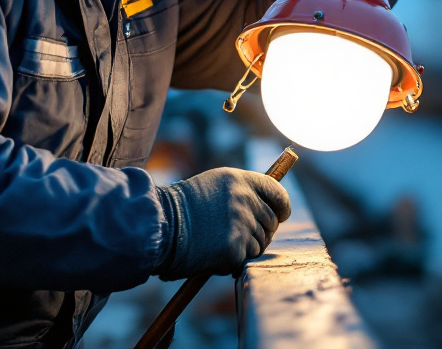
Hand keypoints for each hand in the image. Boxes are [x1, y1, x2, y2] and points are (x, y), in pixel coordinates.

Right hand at [156, 168, 290, 279]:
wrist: (159, 227)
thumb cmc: (182, 209)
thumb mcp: (214, 186)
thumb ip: (241, 192)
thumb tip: (268, 206)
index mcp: (239, 180)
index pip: (277, 192)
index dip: (283, 206)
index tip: (282, 214)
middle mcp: (244, 199)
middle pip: (271, 222)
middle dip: (261, 231)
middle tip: (240, 236)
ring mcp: (241, 224)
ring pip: (260, 243)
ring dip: (246, 247)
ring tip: (219, 242)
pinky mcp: (234, 248)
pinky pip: (246, 259)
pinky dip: (233, 261)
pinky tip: (213, 253)